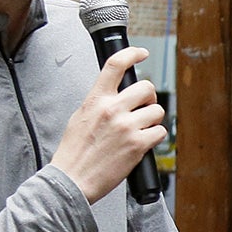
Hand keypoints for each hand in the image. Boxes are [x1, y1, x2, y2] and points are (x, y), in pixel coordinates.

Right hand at [49, 46, 165, 202]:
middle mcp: (112, 109)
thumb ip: (98, 103)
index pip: (115, 65)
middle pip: (146, 87)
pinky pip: (160, 132)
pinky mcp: (138, 145)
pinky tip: (143, 143)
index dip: (132, 53)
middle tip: (143, 108)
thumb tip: (115, 95)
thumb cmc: (74, 153)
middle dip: (149, 98)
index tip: (142, 53)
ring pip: (157, 110)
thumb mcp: (80, 117)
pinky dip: (155, 137)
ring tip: (141, 129)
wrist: (72, 179)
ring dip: (153, 120)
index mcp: (96, 99)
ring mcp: (126, 126)